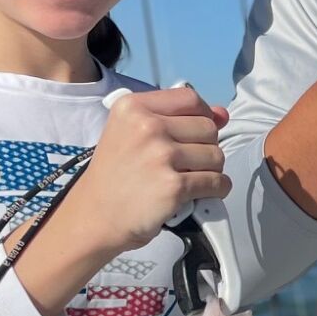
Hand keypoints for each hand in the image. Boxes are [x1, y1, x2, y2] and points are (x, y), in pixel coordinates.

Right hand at [63, 86, 230, 257]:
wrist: (94, 216)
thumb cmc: (115, 176)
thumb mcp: (131, 134)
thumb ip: (177, 118)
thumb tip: (221, 114)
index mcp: (133, 107)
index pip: (189, 99)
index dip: (201, 115)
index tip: (196, 131)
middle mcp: (146, 127)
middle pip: (208, 128)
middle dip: (205, 147)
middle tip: (186, 163)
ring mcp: (161, 156)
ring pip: (217, 155)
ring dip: (211, 170)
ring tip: (189, 178)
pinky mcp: (173, 186)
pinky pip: (217, 182)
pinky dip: (216, 190)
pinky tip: (200, 194)